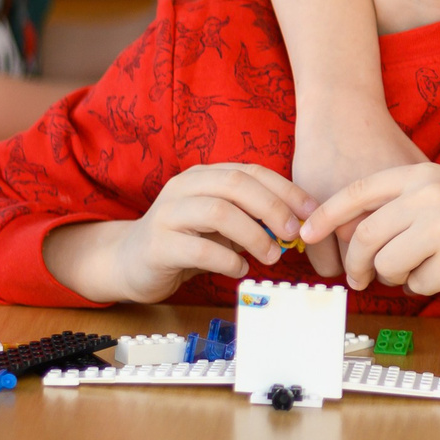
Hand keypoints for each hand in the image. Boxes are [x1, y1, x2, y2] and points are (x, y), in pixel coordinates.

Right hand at [45, 163, 313, 303]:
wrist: (129, 262)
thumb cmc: (186, 241)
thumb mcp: (222, 224)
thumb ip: (252, 218)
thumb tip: (297, 223)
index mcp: (203, 176)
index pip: (250, 171)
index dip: (285, 189)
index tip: (311, 211)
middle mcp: (183, 187)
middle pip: (235, 185)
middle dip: (272, 207)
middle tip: (292, 232)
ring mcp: (167, 214)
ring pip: (218, 213)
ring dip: (254, 235)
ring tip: (271, 255)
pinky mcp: (157, 245)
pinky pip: (199, 250)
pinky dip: (228, 260)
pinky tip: (240, 268)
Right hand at [288, 110, 425, 278]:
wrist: (341, 113)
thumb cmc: (383, 138)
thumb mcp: (418, 166)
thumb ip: (432, 199)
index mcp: (404, 204)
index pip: (412, 256)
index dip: (411, 265)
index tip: (409, 262)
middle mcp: (373, 211)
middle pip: (381, 266)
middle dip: (383, 270)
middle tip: (383, 264)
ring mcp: (341, 217)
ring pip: (350, 268)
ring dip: (355, 269)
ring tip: (359, 258)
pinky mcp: (312, 217)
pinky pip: (322, 263)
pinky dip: (329, 263)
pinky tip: (335, 250)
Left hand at [302, 164, 439, 294]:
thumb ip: (400, 201)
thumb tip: (348, 230)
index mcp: (421, 175)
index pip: (359, 193)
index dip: (327, 215)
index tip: (306, 233)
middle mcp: (429, 197)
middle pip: (365, 236)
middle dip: (357, 263)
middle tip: (360, 277)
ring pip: (387, 264)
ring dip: (393, 277)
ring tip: (415, 271)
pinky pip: (416, 284)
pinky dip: (423, 286)